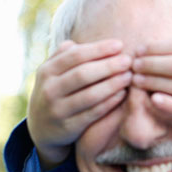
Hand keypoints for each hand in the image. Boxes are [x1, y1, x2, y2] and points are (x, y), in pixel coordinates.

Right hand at [27, 39, 132, 168]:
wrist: (42, 128)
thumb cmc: (57, 92)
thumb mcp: (54, 73)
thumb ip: (67, 56)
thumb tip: (88, 43)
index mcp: (47, 71)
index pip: (75, 55)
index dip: (99, 49)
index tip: (120, 45)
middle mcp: (49, 89)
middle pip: (83, 74)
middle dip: (109, 66)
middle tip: (128, 61)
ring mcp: (58, 110)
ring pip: (89, 95)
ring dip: (112, 84)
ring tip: (129, 76)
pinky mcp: (68, 127)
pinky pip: (93, 113)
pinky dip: (109, 102)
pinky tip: (122, 94)